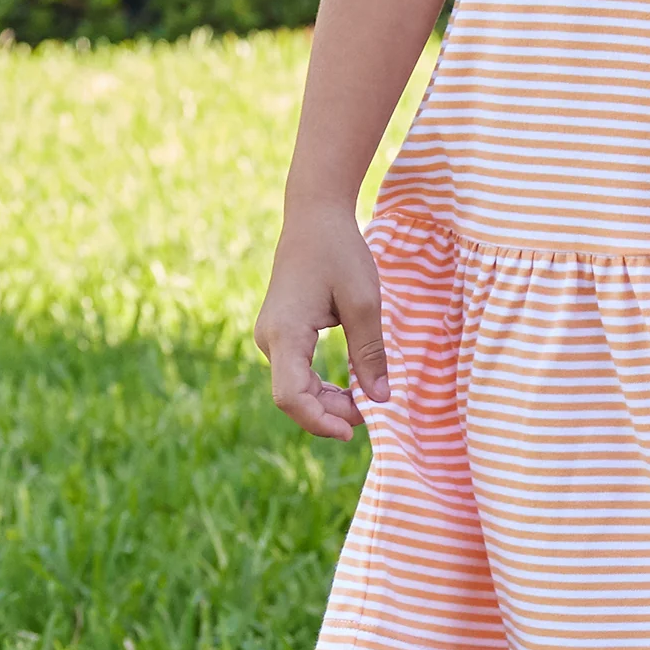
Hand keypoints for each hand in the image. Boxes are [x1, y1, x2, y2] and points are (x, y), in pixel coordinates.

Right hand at [255, 199, 384, 440]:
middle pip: (292, 397)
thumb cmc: (339, 253)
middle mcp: (269, 339)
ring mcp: (271, 337)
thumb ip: (370, 352)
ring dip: (328, 402)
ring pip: (295, 387)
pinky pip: (297, 372)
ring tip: (364, 402)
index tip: (354, 431)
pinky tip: (350, 388)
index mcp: (284, 333)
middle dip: (330, 414)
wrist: (315, 218)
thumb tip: (380, 399)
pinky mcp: (280, 333)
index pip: (291, 396)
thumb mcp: (364, 302)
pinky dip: (322, 385)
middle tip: (371, 415)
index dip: (320, 421)